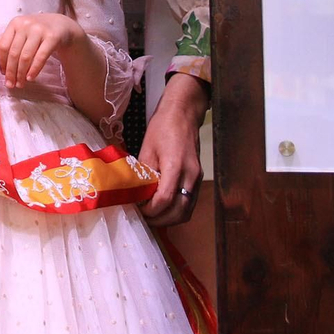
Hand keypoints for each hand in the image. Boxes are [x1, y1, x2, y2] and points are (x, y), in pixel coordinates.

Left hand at [0, 13, 84, 88]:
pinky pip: (41, 56)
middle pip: (14, 53)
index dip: (2, 62)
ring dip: (21, 73)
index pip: (3, 46)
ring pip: (26, 56)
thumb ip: (8, 40)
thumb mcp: (21, 31)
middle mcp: (26, 24)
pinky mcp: (52, 37)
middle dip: (11, 72)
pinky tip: (30, 78)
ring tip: (21, 83)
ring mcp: (39, 30)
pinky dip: (34, 69)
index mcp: (15, 23)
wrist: (61, 26)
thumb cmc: (37, 31)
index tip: (3, 74)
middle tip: (11, 84)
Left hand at [137, 73, 208, 226]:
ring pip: (187, 211)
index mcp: (176, 166)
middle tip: (144, 219)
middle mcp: (190, 175)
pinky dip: (177, 211)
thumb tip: (136, 194)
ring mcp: (197, 178)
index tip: (139, 211)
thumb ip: (144, 174)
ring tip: (152, 217)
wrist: (184, 114)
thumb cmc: (163, 127)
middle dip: (160, 220)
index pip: (165, 199)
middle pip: (179, 211)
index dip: (151, 210)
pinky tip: (164, 209)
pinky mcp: (198, 178)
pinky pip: (190, 203)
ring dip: (170, 219)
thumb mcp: (147, 149)